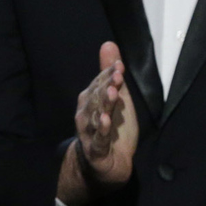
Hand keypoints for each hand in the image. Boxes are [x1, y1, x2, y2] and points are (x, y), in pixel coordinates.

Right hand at [57, 41, 138, 205]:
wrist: (108, 162)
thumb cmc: (110, 126)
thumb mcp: (115, 97)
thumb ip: (109, 73)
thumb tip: (108, 44)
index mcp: (90, 100)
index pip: (99, 83)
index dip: (108, 75)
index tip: (119, 66)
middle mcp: (85, 113)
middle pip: (96, 97)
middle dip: (106, 86)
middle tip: (118, 76)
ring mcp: (89, 131)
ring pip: (95, 115)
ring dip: (103, 104)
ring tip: (112, 94)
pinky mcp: (95, 148)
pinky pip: (98, 138)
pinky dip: (101, 130)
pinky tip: (105, 121)